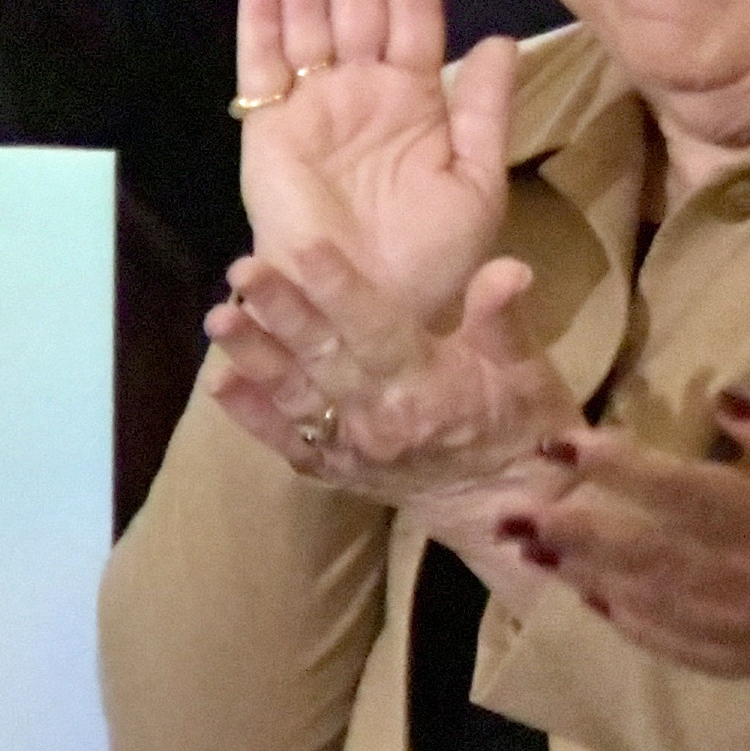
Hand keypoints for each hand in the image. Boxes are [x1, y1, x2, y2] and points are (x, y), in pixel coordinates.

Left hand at [205, 240, 577, 508]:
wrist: (510, 507)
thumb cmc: (524, 426)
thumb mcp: (532, 372)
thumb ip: (505, 321)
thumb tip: (508, 268)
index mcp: (429, 385)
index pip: (376, 327)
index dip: (340, 286)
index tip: (307, 244)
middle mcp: (381, 418)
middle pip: (323, 357)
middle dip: (281, 311)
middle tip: (242, 269)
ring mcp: (352, 449)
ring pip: (295, 396)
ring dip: (253, 357)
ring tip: (217, 318)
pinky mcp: (334, 470)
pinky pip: (287, 443)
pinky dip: (251, 416)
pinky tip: (218, 382)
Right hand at [234, 0, 518, 322]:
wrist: (368, 310)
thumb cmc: (430, 259)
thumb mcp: (476, 185)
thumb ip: (483, 112)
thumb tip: (498, 43)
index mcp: (417, 99)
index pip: (414, 14)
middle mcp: (362, 89)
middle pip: (358, 0)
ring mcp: (312, 104)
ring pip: (308, 18)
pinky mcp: (268, 128)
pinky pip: (261, 62)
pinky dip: (261, 18)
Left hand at [512, 390, 749, 696]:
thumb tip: (718, 401)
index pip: (686, 495)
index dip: (620, 470)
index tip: (563, 444)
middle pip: (650, 558)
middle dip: (574, 533)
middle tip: (509, 513)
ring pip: (656, 608)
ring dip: (588, 579)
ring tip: (530, 553)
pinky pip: (685, 649)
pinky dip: (633, 625)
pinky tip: (597, 601)